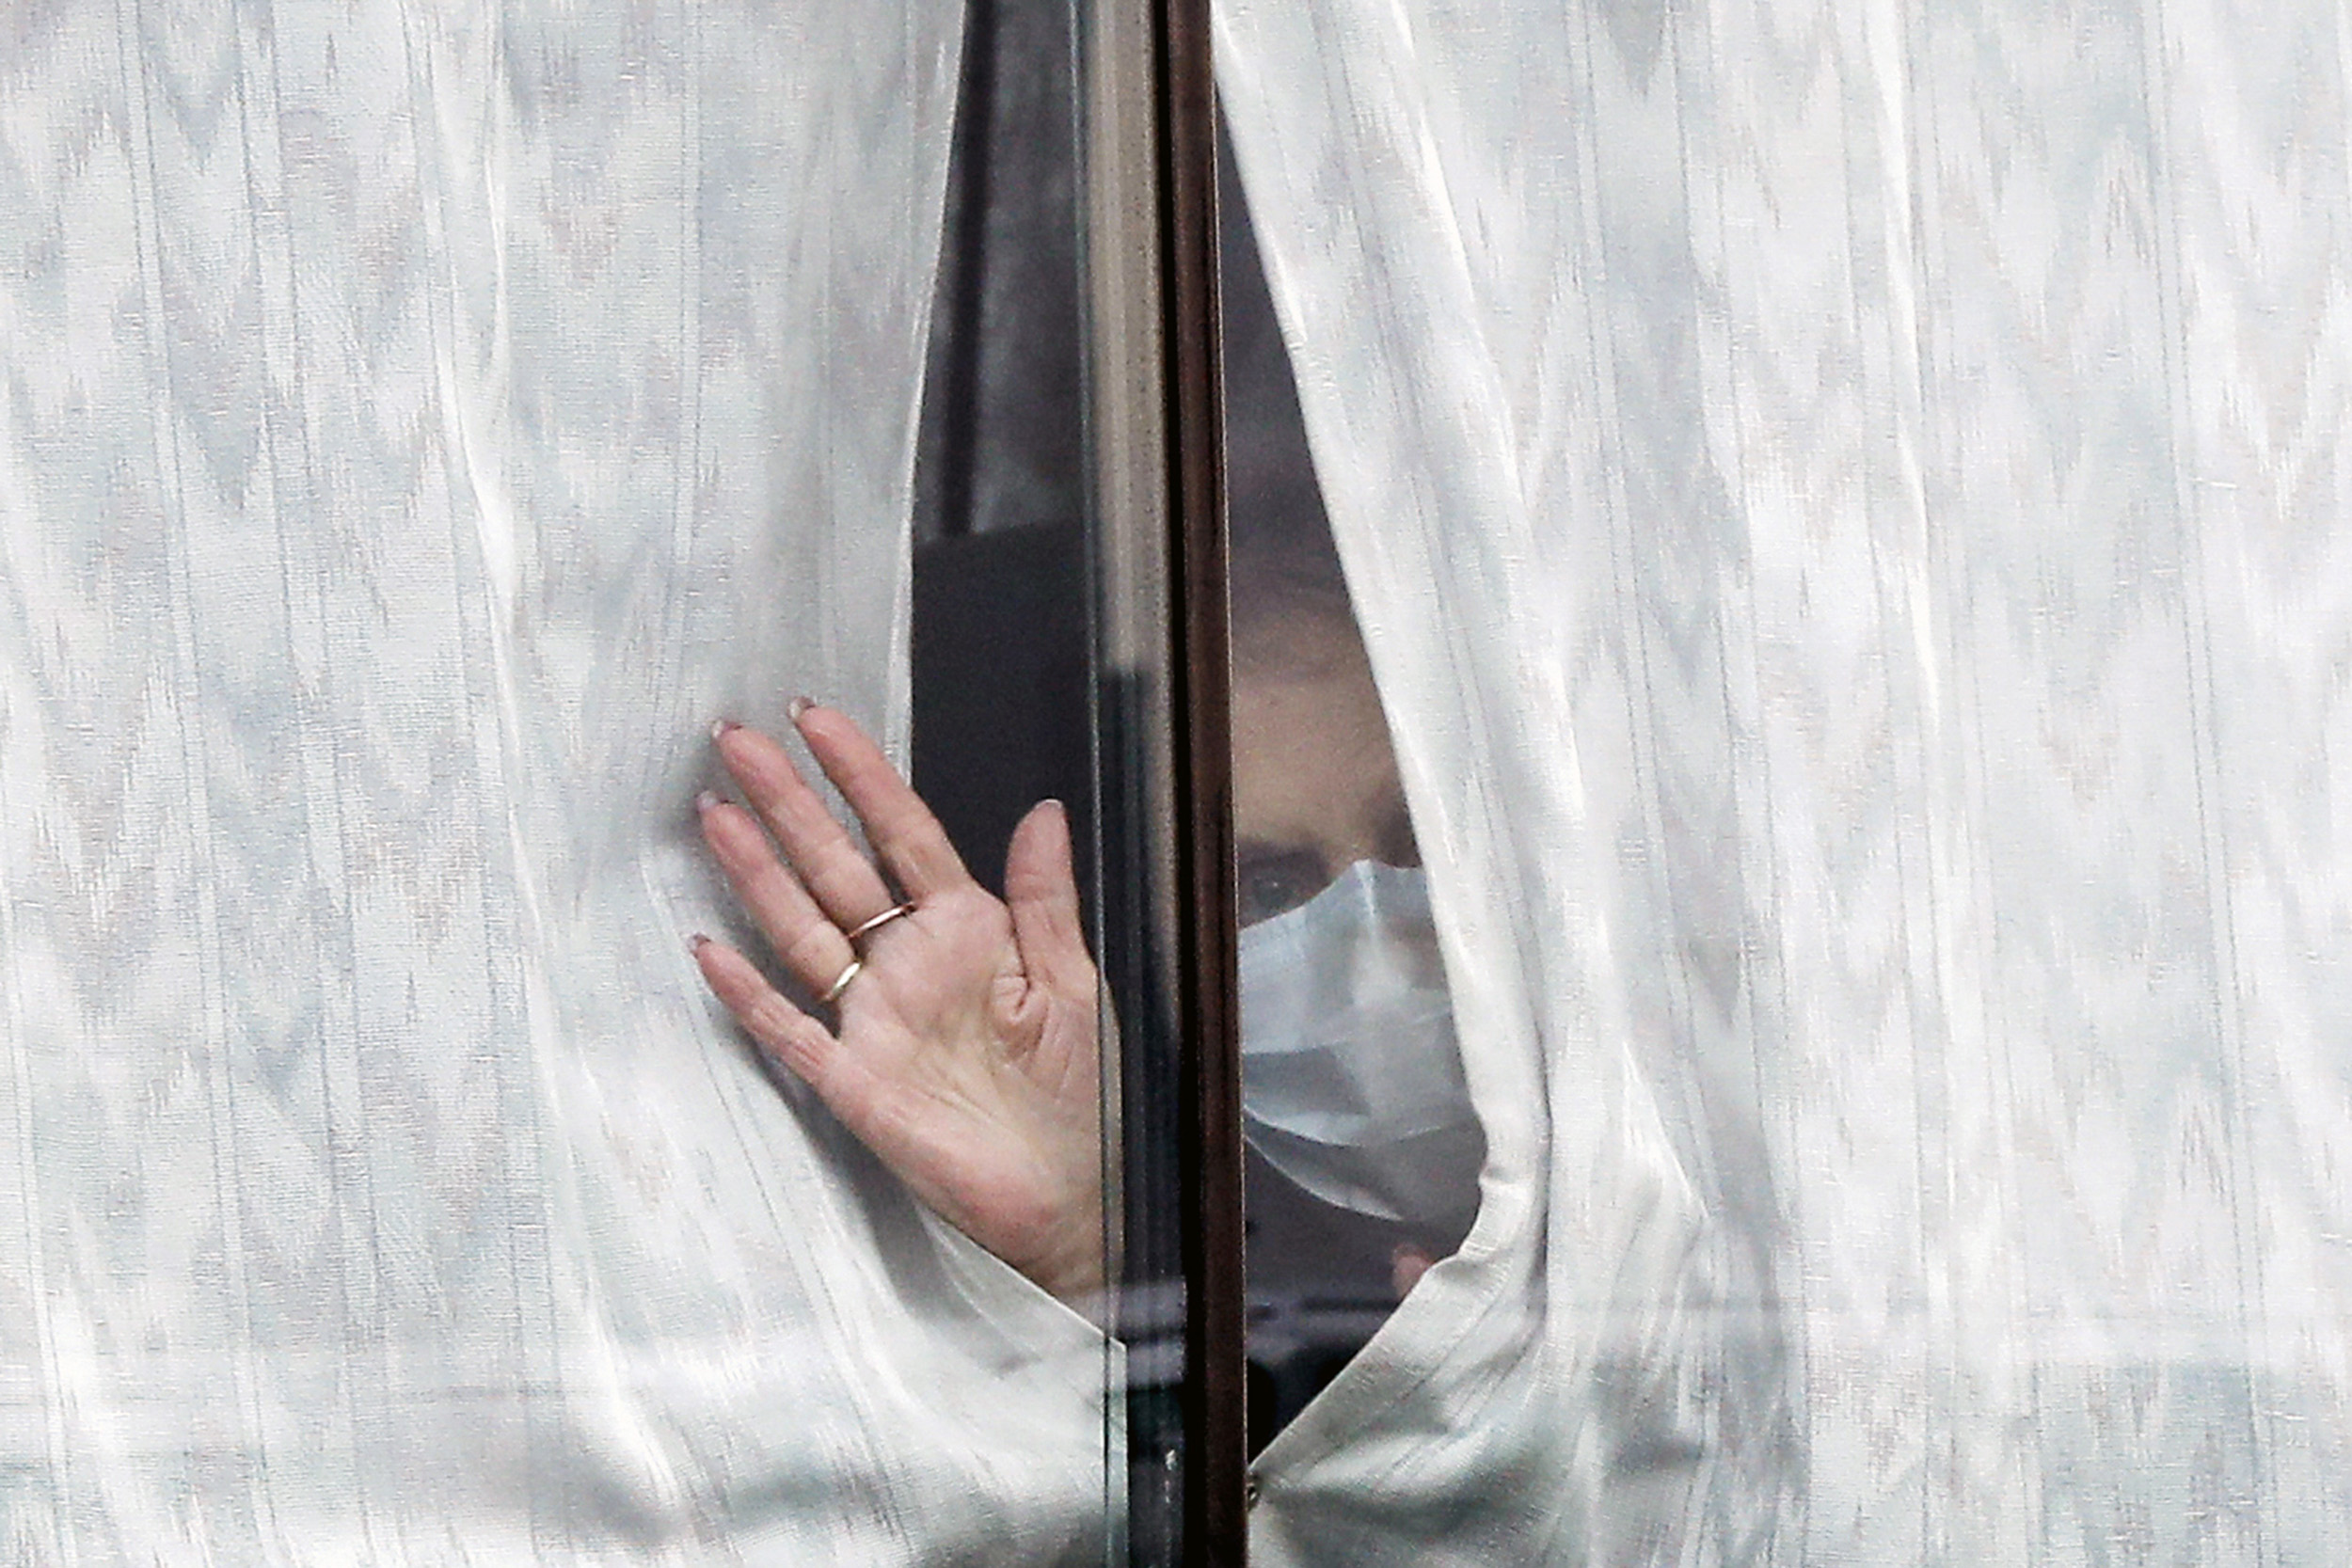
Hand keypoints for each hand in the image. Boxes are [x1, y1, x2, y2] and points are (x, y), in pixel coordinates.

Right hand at [690, 702, 1103, 1303]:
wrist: (1075, 1198)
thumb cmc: (1084, 1095)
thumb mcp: (1075, 983)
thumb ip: (1045, 898)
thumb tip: (1041, 809)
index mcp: (967, 931)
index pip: (902, 833)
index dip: (859, 774)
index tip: (815, 717)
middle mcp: (909, 964)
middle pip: (835, 865)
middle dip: (786, 800)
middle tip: (733, 737)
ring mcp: (874, 1020)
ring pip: (801, 929)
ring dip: (756, 871)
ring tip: (711, 811)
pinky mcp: (854, 1084)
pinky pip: (791, 1029)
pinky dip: (749, 993)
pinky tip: (709, 947)